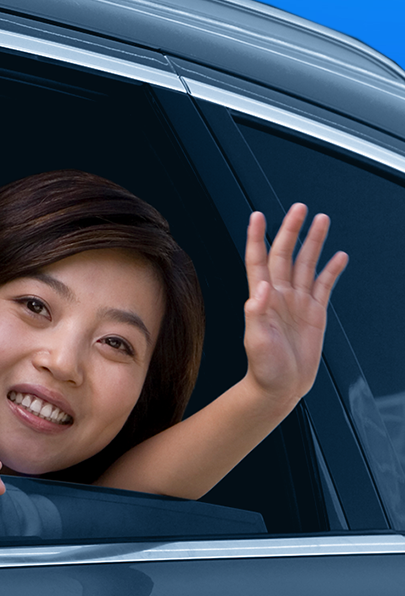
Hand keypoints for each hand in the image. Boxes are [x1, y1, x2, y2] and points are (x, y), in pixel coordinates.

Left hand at [242, 204, 347, 407]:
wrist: (279, 387)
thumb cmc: (263, 367)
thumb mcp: (256, 340)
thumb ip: (257, 313)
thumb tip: (261, 288)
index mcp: (262, 297)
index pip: (258, 259)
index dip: (257, 237)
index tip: (257, 216)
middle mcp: (280, 294)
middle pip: (286, 254)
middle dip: (292, 230)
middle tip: (300, 208)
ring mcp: (297, 302)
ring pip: (307, 264)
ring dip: (314, 242)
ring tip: (322, 220)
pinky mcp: (314, 313)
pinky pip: (324, 286)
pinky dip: (332, 270)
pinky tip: (339, 256)